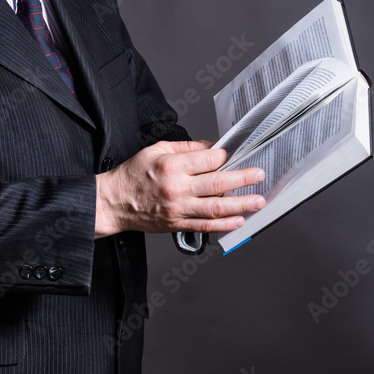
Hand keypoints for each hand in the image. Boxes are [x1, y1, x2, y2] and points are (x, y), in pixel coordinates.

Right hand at [94, 139, 264, 237]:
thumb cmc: (133, 175)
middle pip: (218, 183)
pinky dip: (224, 224)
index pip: (208, 159)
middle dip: (243, 179)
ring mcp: (178, 208)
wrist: (114, 202)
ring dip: (241, 204)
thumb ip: (186, 148)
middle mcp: (177, 187)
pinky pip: (205, 225)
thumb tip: (211, 147)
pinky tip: (239, 220)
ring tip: (258, 201)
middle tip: (259, 175)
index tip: (231, 156)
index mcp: (172, 165)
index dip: (224, 156)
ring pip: (216, 207)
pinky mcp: (177, 223)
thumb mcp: (156, 150)